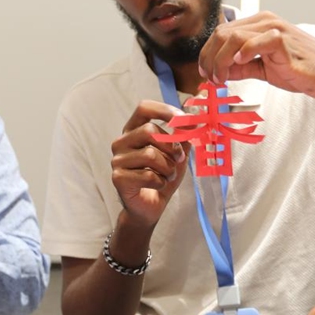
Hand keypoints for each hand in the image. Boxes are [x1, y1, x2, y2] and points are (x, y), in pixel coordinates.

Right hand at [111, 100, 190, 228]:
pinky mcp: (118, 177)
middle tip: (179, 159)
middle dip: (171, 146)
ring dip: (168, 168)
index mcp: (134, 130)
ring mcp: (117, 160)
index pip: (144, 108)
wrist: (151, 207)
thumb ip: (184, 135)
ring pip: (150, 154)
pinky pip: (147, 175)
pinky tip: (157, 186)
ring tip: (168, 176)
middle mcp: (121, 142)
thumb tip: (196, 118)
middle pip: (148, 130)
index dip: (165, 110)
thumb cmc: (162, 176)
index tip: (183, 119)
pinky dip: (160, 182)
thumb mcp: (178, 153)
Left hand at [198, 11, 314, 102]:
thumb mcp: (265, 69)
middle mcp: (265, 21)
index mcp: (259, 24)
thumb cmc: (303, 71)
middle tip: (211, 79)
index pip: (221, 33)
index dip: (207, 54)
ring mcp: (275, 29)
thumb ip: (243, 67)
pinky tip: (239, 66)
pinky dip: (242, 54)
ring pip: (232, 37)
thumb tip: (221, 72)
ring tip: (221, 79)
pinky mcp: (284, 41)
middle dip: (209, 59)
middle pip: (221, 34)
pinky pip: (255, 42)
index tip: (206, 74)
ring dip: (220, 61)